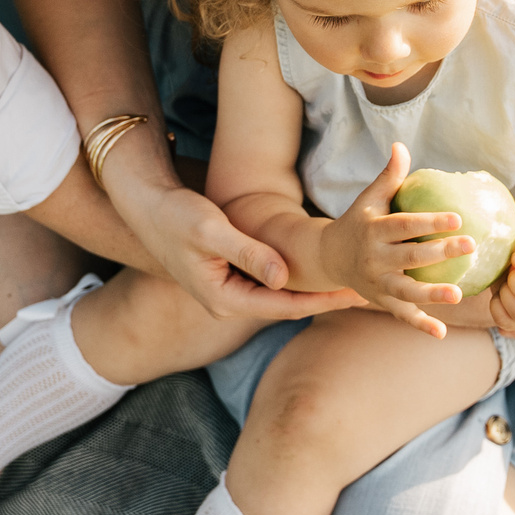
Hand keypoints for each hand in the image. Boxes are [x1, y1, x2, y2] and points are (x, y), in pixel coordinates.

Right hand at [127, 181, 363, 323]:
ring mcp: (229, 292)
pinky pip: (270, 285)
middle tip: (366, 293)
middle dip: (326, 300)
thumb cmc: (177, 216)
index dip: (323, 301)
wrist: (147, 207)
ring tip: (351, 284)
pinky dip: (296, 280)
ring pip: (281, 297)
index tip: (356, 294)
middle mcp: (229, 302)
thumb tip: (285, 277)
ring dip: (314, 291)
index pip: (286, 306)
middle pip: (288, 306)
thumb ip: (249, 253)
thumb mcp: (212, 231)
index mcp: (225, 299)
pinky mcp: (230, 278)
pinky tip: (317, 271)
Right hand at [317, 143, 478, 338]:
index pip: (404, 225)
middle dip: (440, 252)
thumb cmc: (359, 221)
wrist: (329, 257)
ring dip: (432, 294)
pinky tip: (442, 333)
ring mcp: (377, 283)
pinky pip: (402, 314)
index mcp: (373, 230)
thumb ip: (389, 176)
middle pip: (410, 257)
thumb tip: (401, 145)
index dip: (430, 221)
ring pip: (406, 290)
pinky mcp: (381, 300)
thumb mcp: (369, 199)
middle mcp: (374, 258)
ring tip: (459, 294)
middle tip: (471, 245)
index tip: (458, 217)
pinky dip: (420, 325)